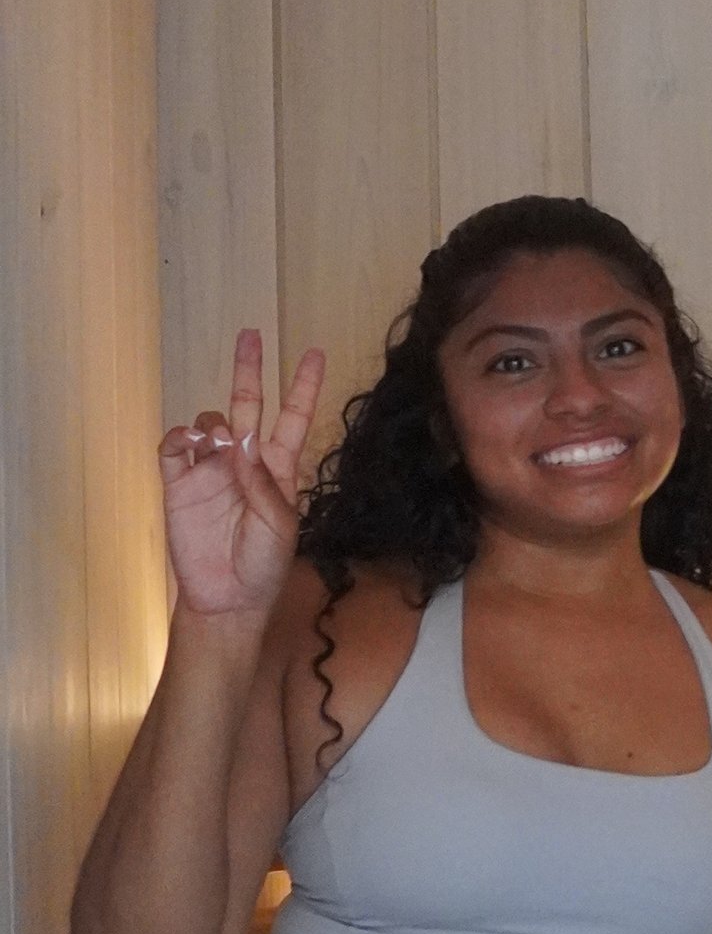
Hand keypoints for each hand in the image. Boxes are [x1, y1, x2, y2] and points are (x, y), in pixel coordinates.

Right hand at [161, 330, 325, 621]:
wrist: (227, 599)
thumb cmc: (263, 565)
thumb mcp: (279, 526)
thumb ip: (263, 483)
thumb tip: (243, 439)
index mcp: (278, 469)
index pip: (292, 418)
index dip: (303, 386)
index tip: (314, 353)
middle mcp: (245, 462)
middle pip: (247, 405)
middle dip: (249, 370)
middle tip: (250, 335)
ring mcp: (210, 470)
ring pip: (209, 422)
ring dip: (214, 422)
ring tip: (219, 441)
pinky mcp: (179, 484)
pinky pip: (174, 447)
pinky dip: (179, 435)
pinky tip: (190, 440)